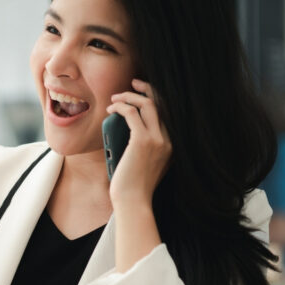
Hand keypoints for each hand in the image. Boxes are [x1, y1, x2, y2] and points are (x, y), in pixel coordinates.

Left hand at [106, 79, 172, 208]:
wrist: (133, 201)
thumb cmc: (134, 184)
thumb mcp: (146, 161)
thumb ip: (145, 145)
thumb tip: (129, 126)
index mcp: (172, 143)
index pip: (169, 111)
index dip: (156, 96)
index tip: (142, 90)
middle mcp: (169, 139)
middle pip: (161, 103)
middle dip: (146, 89)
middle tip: (132, 83)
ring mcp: (158, 139)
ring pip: (147, 104)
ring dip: (130, 96)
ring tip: (115, 98)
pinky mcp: (143, 141)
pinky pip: (132, 113)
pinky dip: (121, 107)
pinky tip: (112, 109)